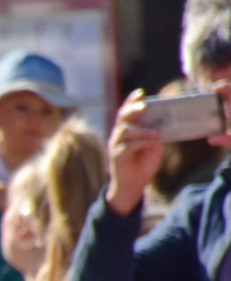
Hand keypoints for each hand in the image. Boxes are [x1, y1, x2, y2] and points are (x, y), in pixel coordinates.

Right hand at [106, 89, 163, 215]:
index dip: (131, 101)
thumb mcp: (153, 146)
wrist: (132, 186)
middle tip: (144, 106)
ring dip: (141, 130)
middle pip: (122, 118)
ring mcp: (116, 146)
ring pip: (125, 131)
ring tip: (156, 133)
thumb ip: (155, 134)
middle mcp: (118, 136)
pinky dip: (141, 143)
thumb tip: (164, 123)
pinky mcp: (117, 157)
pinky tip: (152, 142)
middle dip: (132, 110)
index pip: (126, 112)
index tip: (140, 93)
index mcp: (126, 130)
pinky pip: (128, 146)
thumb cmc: (142, 164)